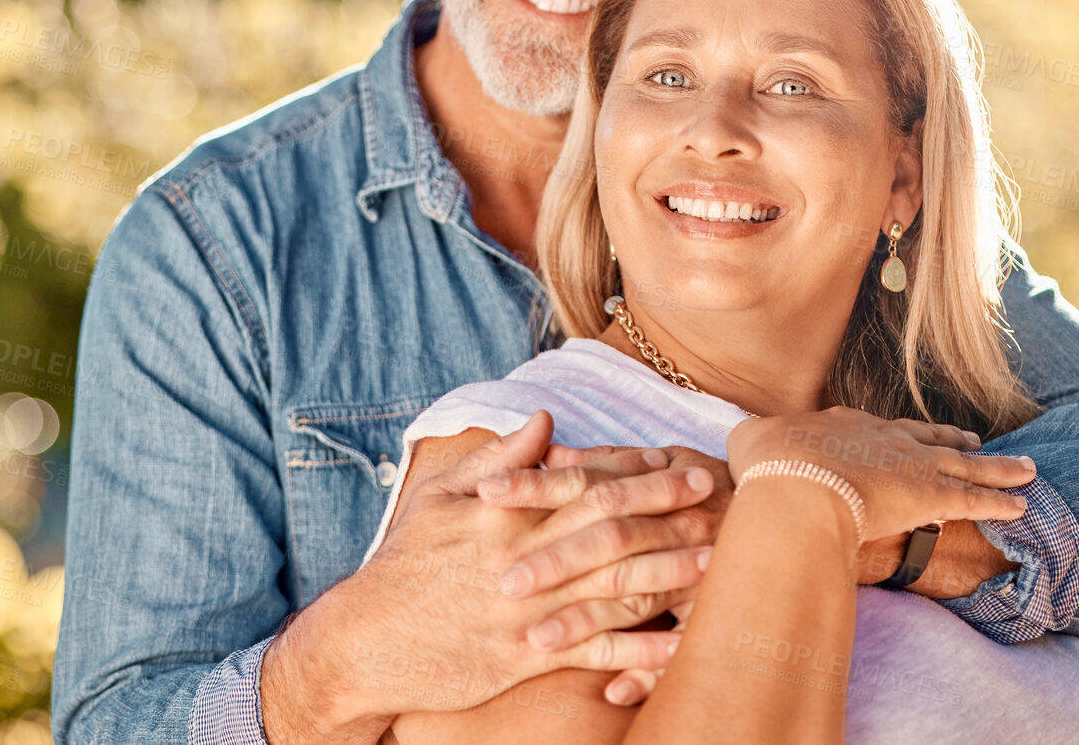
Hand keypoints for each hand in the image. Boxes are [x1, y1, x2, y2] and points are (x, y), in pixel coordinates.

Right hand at [314, 412, 713, 722]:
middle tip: (709, 491)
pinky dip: (640, 650)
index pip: (579, 480)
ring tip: (712, 559)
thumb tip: (544, 420)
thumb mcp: (439, 496)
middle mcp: (522, 557)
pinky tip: (679, 641)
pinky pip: (596, 652)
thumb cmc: (404, 563)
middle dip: (663, 506)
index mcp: (503, 512)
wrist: (365, 640)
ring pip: (612, 586)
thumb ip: (497, 458)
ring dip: (667, 571)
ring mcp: (529, 610)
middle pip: (608, 525)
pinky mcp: (526, 658)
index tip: (667, 455)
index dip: (628, 467)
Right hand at [727, 408, 1035, 541]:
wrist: (797, 482)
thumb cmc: (769, 464)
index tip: (903, 440)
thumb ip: (757, 439)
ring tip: (1026, 470)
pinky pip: (975, 499)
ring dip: (998, 468)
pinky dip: (999, 501)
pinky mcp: (931, 495)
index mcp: (844, 424)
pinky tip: (1022, 505)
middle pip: (930, 438)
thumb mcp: (750, 441)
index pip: (876, 429)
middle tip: (976, 441)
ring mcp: (912, 464)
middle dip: (955, 441)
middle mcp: (886, 437)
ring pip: (965, 465)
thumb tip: (748, 442)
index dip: (892, 436)